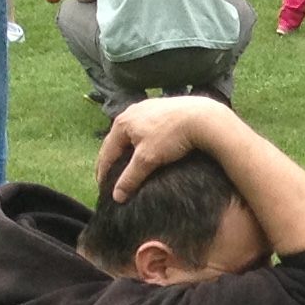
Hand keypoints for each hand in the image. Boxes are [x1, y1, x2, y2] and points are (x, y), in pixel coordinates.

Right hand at [97, 94, 235, 197]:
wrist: (202, 117)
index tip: (102, 187)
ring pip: (132, 134)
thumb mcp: (147, 159)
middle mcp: (131, 112)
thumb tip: (116, 196)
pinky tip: (148, 150)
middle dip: (114, 160)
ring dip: (128, 150)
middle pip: (117, 141)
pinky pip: (146, 129)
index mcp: (122, 123)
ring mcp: (147, 108)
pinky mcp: (163, 109)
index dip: (103, 172)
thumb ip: (130, 177)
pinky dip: (142, 142)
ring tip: (128, 165)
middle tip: (111, 178)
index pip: (106, 152)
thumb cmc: (171, 136)